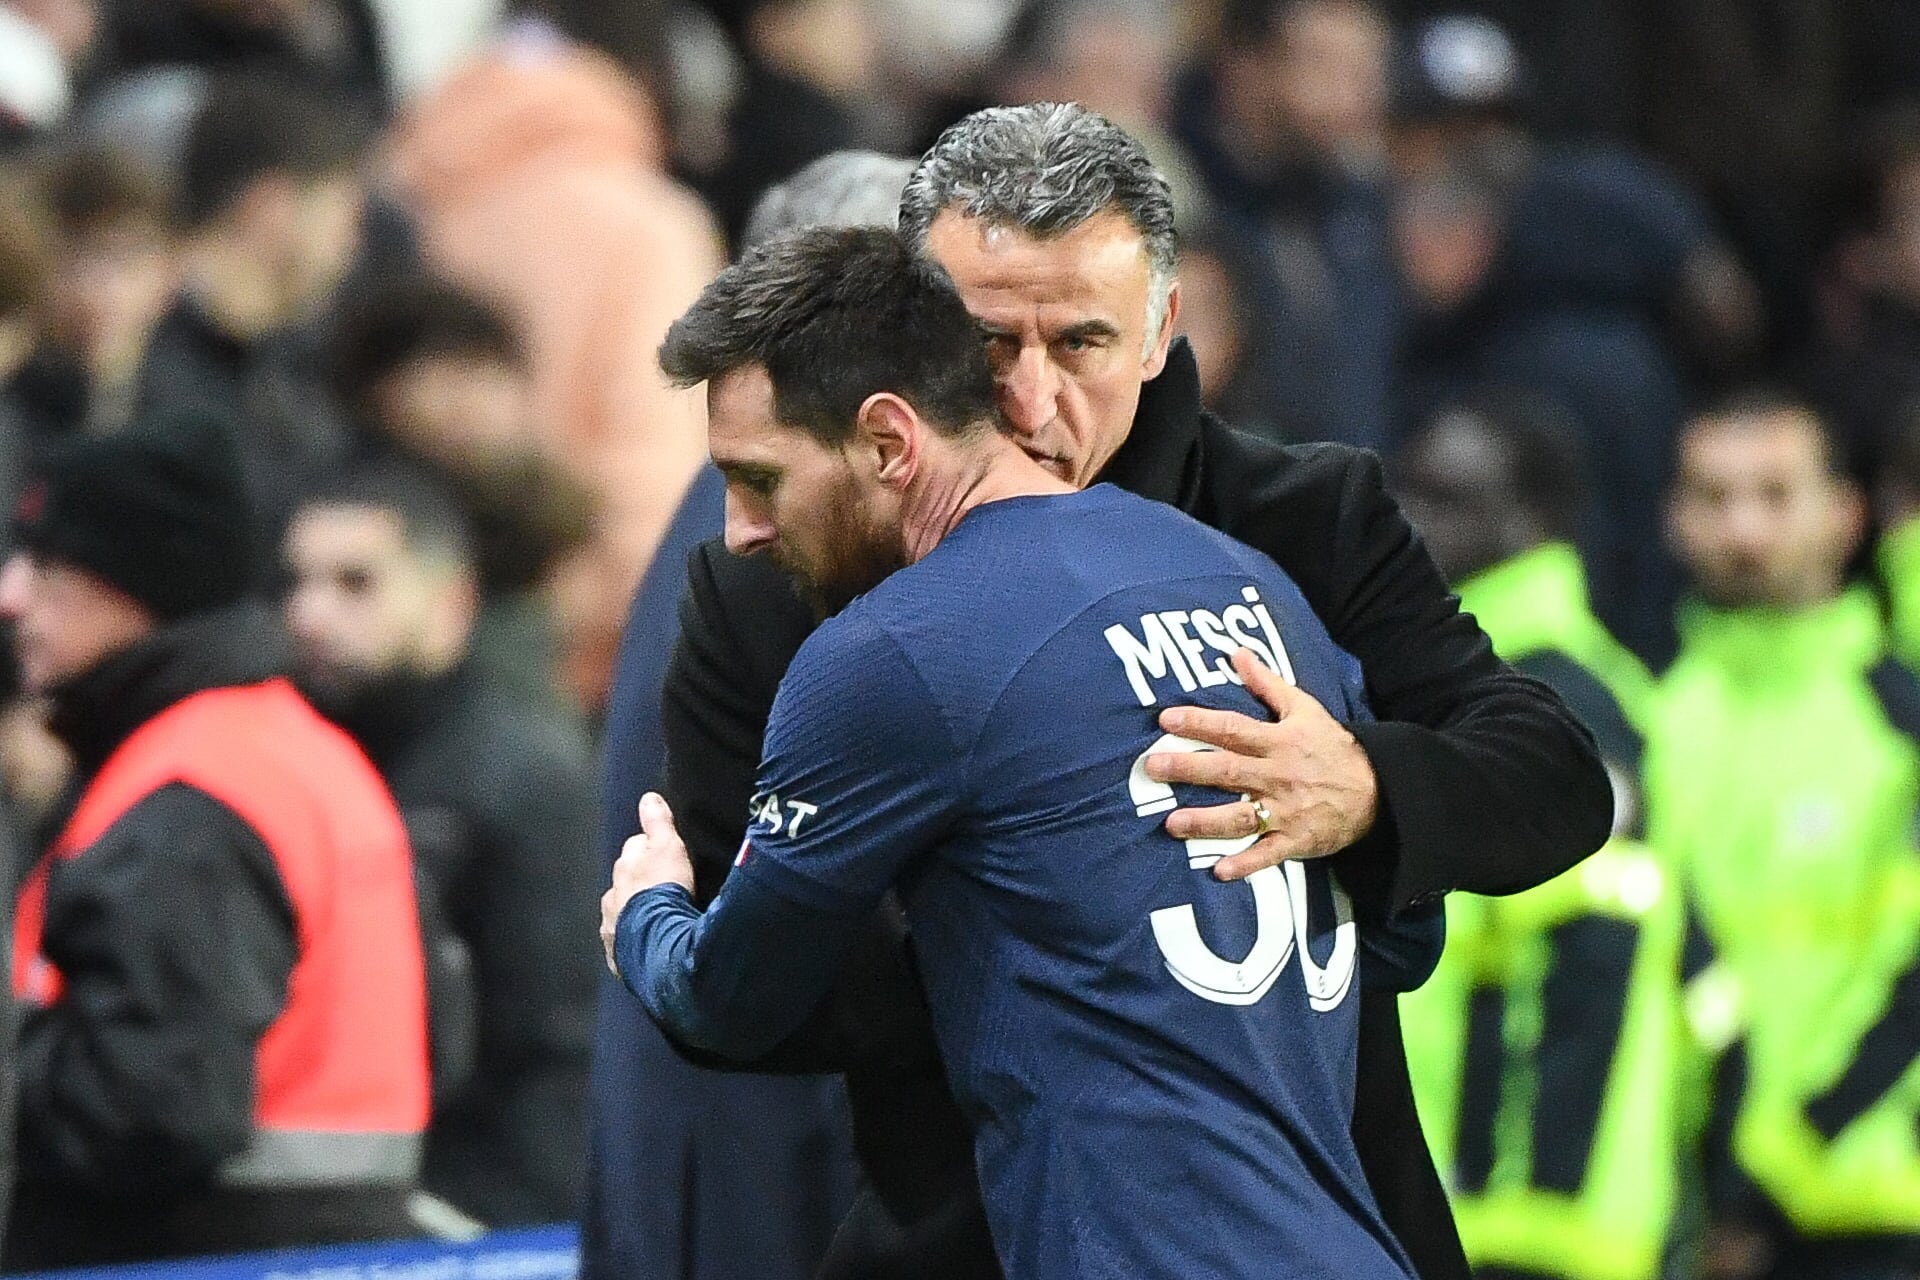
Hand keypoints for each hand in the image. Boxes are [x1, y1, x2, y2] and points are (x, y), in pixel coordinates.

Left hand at [600, 792, 695, 975]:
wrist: (659, 941)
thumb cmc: (665, 891)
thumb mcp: (668, 847)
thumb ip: (658, 822)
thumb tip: (648, 797)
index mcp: (626, 868)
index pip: (635, 849)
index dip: (650, 848)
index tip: (664, 852)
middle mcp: (613, 895)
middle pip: (625, 881)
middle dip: (639, 880)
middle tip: (662, 886)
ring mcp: (613, 925)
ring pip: (622, 912)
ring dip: (635, 911)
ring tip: (656, 918)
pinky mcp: (618, 953)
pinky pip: (625, 943)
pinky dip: (634, 940)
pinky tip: (648, 944)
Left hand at [1144, 648, 1377, 881]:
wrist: (1377, 790)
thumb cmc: (1332, 747)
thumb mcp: (1304, 708)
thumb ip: (1267, 683)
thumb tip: (1236, 653)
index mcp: (1278, 741)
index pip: (1232, 728)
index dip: (1199, 723)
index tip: (1166, 720)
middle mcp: (1278, 776)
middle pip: (1228, 771)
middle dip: (1188, 770)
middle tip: (1153, 767)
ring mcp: (1286, 811)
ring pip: (1240, 816)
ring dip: (1206, 821)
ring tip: (1172, 824)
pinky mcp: (1295, 840)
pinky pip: (1268, 854)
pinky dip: (1246, 863)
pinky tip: (1220, 870)